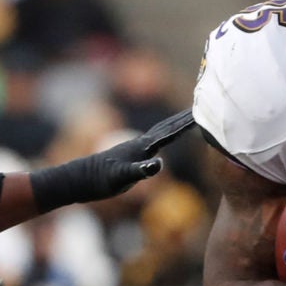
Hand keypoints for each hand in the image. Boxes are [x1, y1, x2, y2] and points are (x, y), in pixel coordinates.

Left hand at [26, 109, 191, 210]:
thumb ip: (140, 170)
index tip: (203, 112)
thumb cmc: (101, 180)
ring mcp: (136, 147)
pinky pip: (154, 141)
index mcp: (142, 146)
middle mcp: (141, 143)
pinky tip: (166, 138)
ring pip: (162, 131)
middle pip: (168, 126)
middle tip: (204, 106)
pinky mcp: (132, 154)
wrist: (81, 178)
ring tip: (189, 117)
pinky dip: (165, 135)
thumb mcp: (122, 178)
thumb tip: (158, 164)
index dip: (187, 123)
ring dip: (176, 123)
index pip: (170, 132)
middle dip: (186, 117)